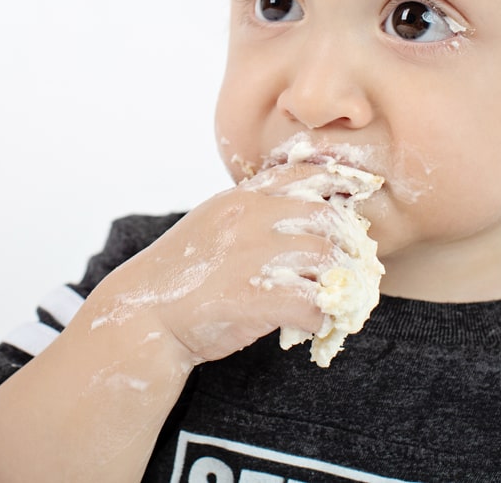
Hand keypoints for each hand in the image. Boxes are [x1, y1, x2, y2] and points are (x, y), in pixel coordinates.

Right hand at [83, 163, 356, 364]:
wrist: (143, 316)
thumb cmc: (179, 274)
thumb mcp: (211, 222)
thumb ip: (249, 211)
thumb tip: (297, 209)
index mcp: (240, 199)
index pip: (303, 174)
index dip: (337, 181)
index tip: (356, 192)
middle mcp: (251, 220)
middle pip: (327, 218)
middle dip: (347, 242)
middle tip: (351, 264)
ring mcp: (254, 257)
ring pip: (328, 260)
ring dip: (338, 283)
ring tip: (333, 298)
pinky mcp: (257, 298)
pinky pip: (315, 305)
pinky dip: (322, 318)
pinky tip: (311, 325)